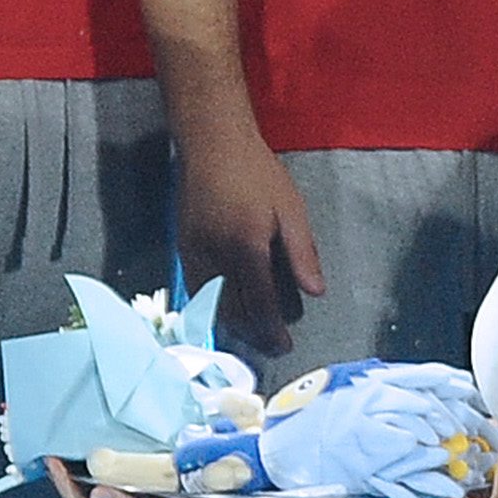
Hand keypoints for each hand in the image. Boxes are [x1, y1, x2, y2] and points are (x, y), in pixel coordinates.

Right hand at [173, 127, 321, 356]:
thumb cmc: (259, 175)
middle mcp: (215, 256)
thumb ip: (302, 254)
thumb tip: (315, 292)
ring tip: (252, 338)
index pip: (259, 302)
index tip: (284, 347)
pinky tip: (225, 312)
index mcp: (246, 247)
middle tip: (270, 350)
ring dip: (230, 324)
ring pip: (210, 303)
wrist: (213, 147)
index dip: (271, 329)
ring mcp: (193, 253)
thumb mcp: (291, 210)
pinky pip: (197, 287)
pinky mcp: (182, 247)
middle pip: (231, 309)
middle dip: (251, 334)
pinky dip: (212, 306)